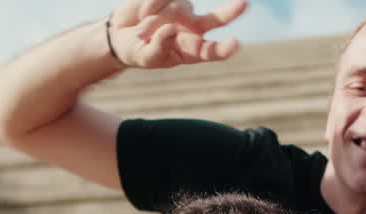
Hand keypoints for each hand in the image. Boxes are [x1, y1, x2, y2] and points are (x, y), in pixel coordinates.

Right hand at [108, 0, 247, 67]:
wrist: (121, 33)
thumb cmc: (137, 51)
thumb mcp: (145, 57)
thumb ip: (158, 49)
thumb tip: (171, 31)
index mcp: (192, 50)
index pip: (213, 51)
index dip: (224, 48)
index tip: (235, 44)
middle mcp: (193, 28)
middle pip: (218, 19)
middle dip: (232, 11)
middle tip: (244, 4)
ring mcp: (183, 9)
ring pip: (178, 6)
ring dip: (156, 16)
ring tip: (142, 26)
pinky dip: (151, 4)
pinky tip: (142, 14)